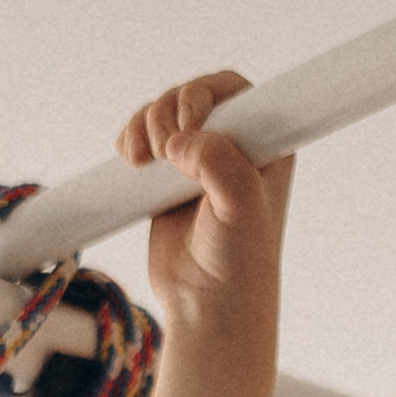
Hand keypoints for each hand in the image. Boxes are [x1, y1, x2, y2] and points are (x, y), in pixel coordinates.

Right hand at [115, 68, 293, 327]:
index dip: (205, 94)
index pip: (236, 90)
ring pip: (163, 113)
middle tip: (163, 150)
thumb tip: (180, 140)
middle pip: (192, 94)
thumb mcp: (241, 206)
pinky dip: (130, 139)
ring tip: (141, 161)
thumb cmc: (238, 262)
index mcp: (265, 146)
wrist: (206, 305)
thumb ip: (219, 162)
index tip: (190, 122)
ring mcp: (197, 160)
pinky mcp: (166, 177)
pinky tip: (130, 160)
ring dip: (145, 124)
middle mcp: (233, 147)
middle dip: (168, 110)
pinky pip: (143, 137)